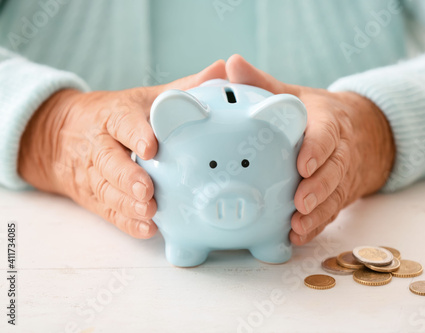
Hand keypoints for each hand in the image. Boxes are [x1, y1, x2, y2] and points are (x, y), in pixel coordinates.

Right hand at [18, 60, 226, 238]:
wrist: (61, 136)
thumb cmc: (116, 116)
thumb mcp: (144, 98)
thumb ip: (183, 88)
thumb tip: (223, 70)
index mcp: (112, 116)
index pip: (121, 123)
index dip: (135, 135)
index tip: (151, 147)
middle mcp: (100, 145)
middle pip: (109, 162)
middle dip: (127, 177)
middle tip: (148, 190)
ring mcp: (94, 173)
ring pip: (107, 190)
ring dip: (127, 204)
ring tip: (150, 212)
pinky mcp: (94, 197)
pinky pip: (108, 211)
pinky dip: (126, 222)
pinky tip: (147, 228)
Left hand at [226, 55, 394, 244]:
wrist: (362, 133)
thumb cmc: (318, 115)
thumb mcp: (295, 95)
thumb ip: (265, 83)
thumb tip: (232, 63)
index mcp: (329, 122)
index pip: (328, 133)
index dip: (318, 149)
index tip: (304, 163)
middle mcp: (340, 151)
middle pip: (335, 171)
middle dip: (319, 188)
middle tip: (300, 203)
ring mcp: (342, 176)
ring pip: (335, 197)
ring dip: (318, 215)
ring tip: (297, 227)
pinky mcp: (339, 195)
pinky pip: (331, 213)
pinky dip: (316, 226)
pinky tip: (297, 237)